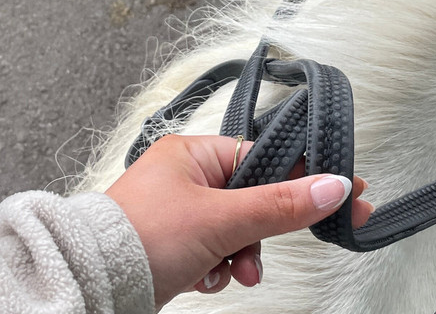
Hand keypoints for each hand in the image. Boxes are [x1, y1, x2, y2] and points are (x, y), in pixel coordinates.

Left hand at [105, 134, 373, 308]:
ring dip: (239, 255)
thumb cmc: (139, 237)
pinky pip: (215, 251)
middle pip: (253, 199)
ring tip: (228, 271)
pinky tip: (203, 278)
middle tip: (262, 254)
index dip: (304, 179)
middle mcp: (185, 176)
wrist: (91, 282)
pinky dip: (216, 268)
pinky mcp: (172, 243)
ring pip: (236, 230)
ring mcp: (178, 211)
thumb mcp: (221, 220)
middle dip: (260, 234)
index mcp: (194, 152)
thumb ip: (280, 205)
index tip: (344, 193)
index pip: (265, 158)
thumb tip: (332, 186)